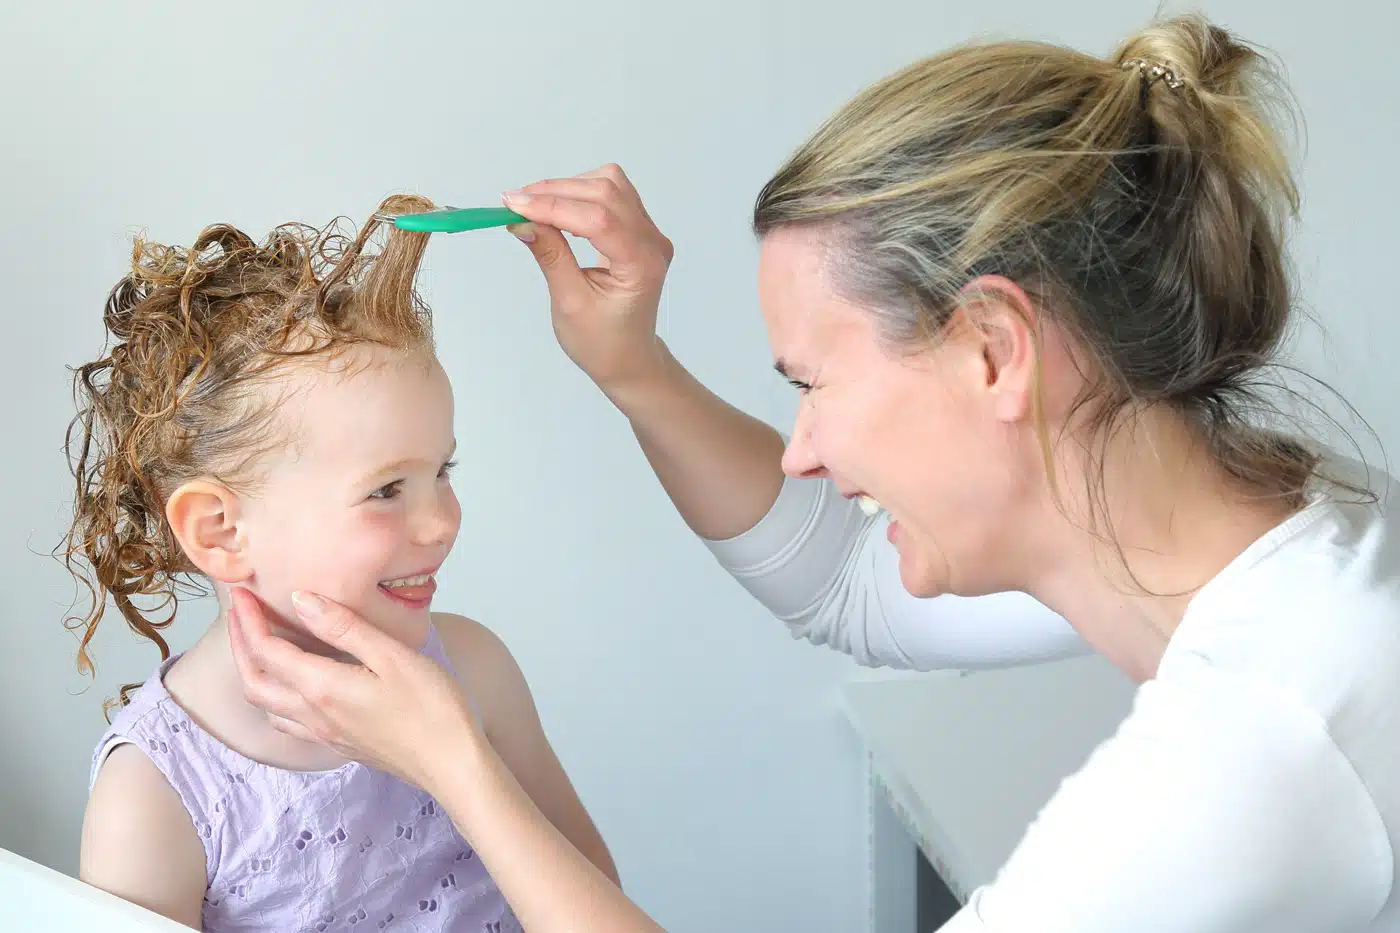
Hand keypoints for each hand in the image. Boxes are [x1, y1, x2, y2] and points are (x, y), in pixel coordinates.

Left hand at [226, 587, 479, 792]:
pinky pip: (290, 721)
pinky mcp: (340, 743)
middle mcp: (313, 714)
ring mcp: (325, 734)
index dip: (248, 621)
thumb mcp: (392, 655)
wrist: (452, 764)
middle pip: (255, 682)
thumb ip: (344, 627)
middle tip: (242, 614)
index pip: (266, 651)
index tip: (242, 593)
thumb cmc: (431, 707)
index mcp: (321, 687)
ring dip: (255, 673)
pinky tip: (296, 684)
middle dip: (240, 645)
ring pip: (268, 706)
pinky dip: (277, 696)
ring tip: (262, 644)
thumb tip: (300, 600)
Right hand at [502, 164, 674, 397]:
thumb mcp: (569, 303)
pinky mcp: (639, 228)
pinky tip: (557, 210)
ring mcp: (650, 233)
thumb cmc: (603, 342)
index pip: (598, 219)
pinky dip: (580, 194)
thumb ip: (550, 256)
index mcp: (642, 265)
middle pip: (606, 192)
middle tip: (515, 203)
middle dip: (556, 192)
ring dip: (568, 188)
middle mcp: (653, 243)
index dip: (553, 206)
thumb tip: (522, 220)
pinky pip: (612, 194)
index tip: (513, 205)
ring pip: (610, 184)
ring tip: (534, 207)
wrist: (628, 356)